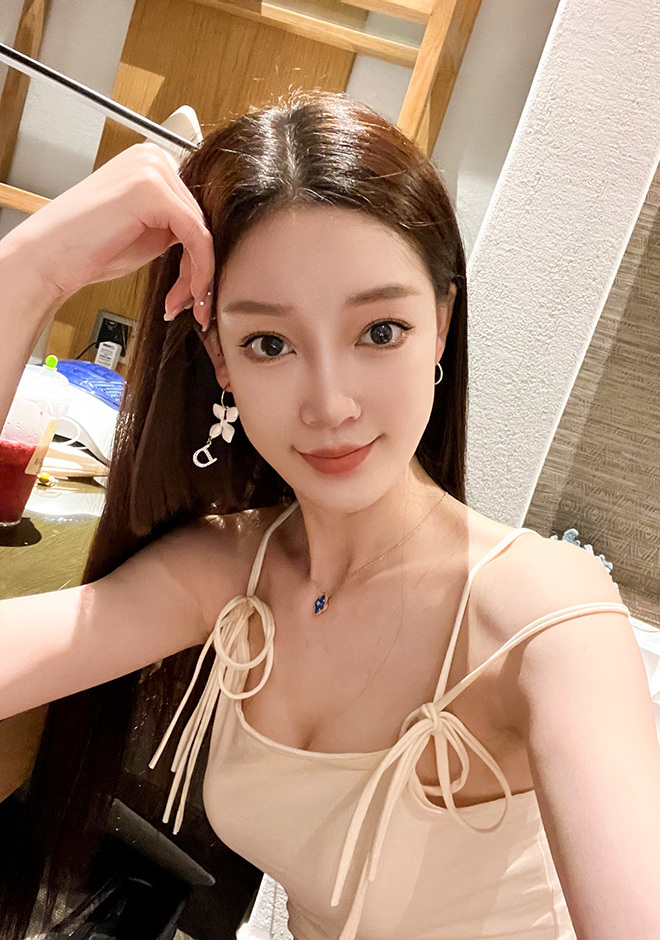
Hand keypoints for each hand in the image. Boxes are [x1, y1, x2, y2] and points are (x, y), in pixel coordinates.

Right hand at [9, 142, 214, 328]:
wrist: (49, 258)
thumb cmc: (89, 247)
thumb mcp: (148, 232)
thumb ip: (177, 226)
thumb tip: (213, 243)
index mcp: (151, 163)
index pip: (194, 210)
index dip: (199, 255)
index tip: (196, 289)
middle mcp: (154, 158)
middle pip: (201, 220)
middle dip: (198, 269)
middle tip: (189, 302)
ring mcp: (152, 169)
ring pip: (201, 230)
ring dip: (197, 275)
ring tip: (181, 302)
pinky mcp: (152, 191)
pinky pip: (196, 235)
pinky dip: (198, 268)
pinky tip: (187, 291)